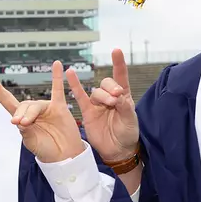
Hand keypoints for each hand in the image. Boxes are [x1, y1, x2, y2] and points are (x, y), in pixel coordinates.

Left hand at [0, 62, 86, 163]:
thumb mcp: (31, 143)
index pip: (8, 102)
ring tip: (28, 123)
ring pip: (35, 105)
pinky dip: (57, 77)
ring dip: (31, 113)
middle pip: (22, 105)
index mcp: (23, 119)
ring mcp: (46, 108)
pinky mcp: (59, 108)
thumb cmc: (46, 150)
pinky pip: (58, 90)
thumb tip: (20, 120)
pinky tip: (57, 65)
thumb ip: (25, 132)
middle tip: (21, 124)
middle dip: (20, 114)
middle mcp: (33, 111)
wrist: (64, 155)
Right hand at [63, 47, 140, 163]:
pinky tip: (70, 73)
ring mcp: (98, 104)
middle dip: (111, 88)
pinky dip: (74, 85)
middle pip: (107, 83)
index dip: (118, 63)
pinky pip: (79, 96)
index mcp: (124, 97)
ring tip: (109, 105)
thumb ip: (125, 108)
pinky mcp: (88, 112)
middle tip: (116, 99)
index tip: (116, 51)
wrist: (117, 150)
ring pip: (96, 92)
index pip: (121, 77)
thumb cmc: (127, 134)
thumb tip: (119, 96)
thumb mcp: (131, 121)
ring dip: (102, 96)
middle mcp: (110, 97)